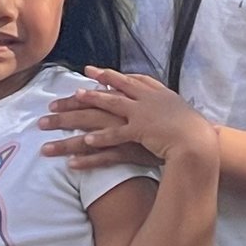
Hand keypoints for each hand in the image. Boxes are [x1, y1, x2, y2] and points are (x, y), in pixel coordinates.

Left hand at [39, 69, 215, 171]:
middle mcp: (131, 106)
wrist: (199, 137)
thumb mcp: (170, 103)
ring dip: (67, 136)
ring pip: (90, 129)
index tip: (75, 82)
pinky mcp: (132, 146)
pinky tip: (72, 164)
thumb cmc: (187, 122)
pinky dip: (88, 158)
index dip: (92, 85)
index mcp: (141, 94)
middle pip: (91, 106)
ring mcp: (129, 126)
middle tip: (45, 112)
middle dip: (66, 108)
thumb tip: (147, 89)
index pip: (111, 86)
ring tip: (46, 142)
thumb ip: (155, 95)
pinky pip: (105, 152)